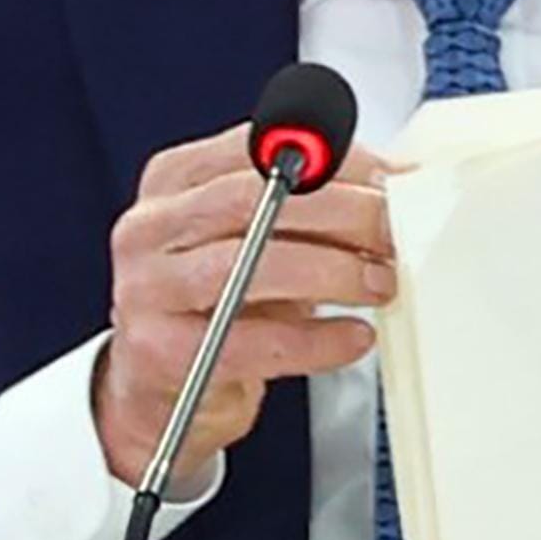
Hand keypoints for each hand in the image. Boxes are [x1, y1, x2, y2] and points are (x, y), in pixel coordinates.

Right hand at [89, 135, 395, 488]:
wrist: (162, 390)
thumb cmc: (216, 308)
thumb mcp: (252, 241)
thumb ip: (306, 207)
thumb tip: (392, 183)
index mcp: (171, 183)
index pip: (254, 149)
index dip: (331, 160)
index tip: (387, 179)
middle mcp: (150, 229)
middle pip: (252, 200)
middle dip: (340, 212)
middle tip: (392, 232)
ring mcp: (148, 290)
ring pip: (248, 265)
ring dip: (331, 271)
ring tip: (379, 284)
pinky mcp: (161, 352)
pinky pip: (252, 342)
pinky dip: (316, 341)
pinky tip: (351, 338)